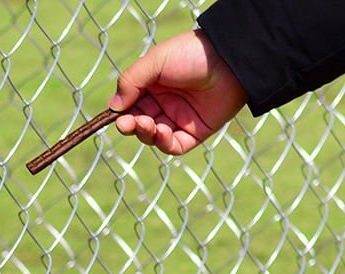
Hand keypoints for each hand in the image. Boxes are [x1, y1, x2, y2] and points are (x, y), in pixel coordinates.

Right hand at [108, 30, 248, 155]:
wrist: (229, 62)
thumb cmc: (192, 55)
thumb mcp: (156, 61)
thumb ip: (132, 80)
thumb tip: (114, 106)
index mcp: (153, 85)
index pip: (129, 105)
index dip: (120, 113)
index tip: (115, 115)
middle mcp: (163, 104)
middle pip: (138, 123)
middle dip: (130, 126)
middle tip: (127, 123)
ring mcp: (178, 120)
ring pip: (152, 137)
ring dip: (145, 134)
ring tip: (147, 124)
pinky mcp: (192, 134)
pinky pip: (172, 146)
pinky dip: (163, 143)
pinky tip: (160, 132)